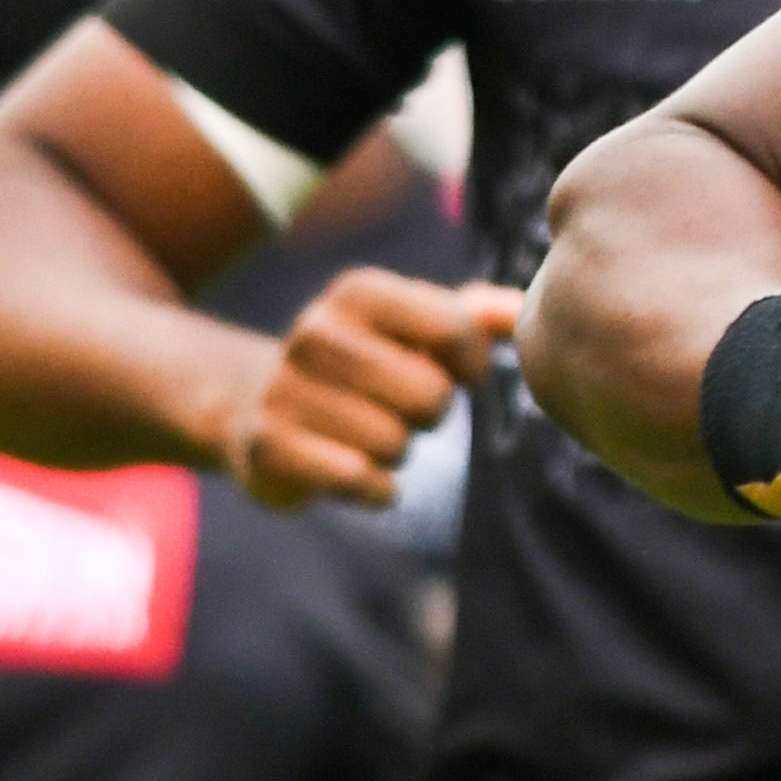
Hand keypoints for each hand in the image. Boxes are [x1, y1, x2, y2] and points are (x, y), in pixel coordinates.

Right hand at [231, 269, 519, 507]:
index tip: (453, 369)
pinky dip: (375, 488)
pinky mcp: (266, 446)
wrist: (257, 403)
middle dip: (432, 410)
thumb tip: (524, 311)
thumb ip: (478, 314)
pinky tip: (363, 475)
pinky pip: (355, 479)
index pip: (457, 327)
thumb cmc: (367, 363)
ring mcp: (282, 390)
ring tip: (372, 432)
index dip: (471, 362)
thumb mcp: (416, 326)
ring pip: (394, 442)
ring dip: (399, 449)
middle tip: (403, 407)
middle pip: (430, 393)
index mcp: (358, 292)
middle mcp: (314, 332)